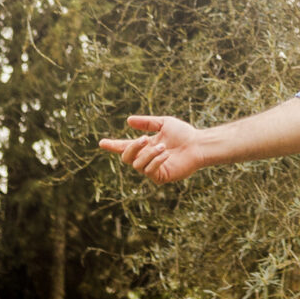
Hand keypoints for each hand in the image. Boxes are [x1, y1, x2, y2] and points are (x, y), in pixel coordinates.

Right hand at [98, 115, 213, 184]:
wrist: (198, 144)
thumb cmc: (183, 133)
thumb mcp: (163, 123)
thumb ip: (146, 123)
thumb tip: (128, 121)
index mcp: (144, 146)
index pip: (124, 147)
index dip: (112, 145)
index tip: (101, 142)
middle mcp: (145, 158)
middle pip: (126, 158)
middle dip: (132, 147)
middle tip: (145, 139)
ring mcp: (152, 169)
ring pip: (138, 164)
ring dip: (149, 153)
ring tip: (164, 146)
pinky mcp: (160, 177)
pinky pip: (149, 171)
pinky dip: (156, 160)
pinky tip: (166, 154)